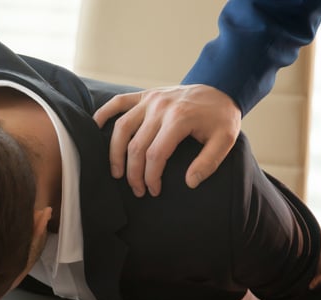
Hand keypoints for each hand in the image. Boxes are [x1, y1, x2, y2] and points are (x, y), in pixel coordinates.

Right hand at [93, 84, 241, 196]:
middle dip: (134, 173)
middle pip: (136, 146)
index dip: (151, 177)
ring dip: (115, 153)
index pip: (155, 155)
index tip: (154, 190)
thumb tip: (189, 183)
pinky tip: (95, 127)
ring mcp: (150, 99)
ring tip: (117, 173)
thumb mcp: (225, 140)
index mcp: (179, 119)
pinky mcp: (145, 95)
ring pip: (122, 128)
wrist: (221, 87)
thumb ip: (208, 163)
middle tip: (137, 190)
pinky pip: (118, 102)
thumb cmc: (221, 117)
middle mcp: (160, 107)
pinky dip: (104, 113)